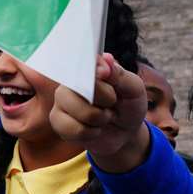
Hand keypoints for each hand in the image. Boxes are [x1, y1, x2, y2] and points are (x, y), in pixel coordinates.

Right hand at [50, 54, 149, 170]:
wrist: (126, 131)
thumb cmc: (128, 105)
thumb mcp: (134, 88)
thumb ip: (119, 74)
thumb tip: (106, 60)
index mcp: (87, 68)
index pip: (83, 64)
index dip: (94, 71)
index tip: (106, 73)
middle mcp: (70, 81)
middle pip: (79, 88)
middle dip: (105, 100)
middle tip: (111, 102)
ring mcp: (61, 101)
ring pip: (78, 111)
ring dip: (99, 119)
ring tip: (104, 117)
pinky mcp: (58, 121)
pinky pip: (73, 130)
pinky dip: (91, 133)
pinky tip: (94, 129)